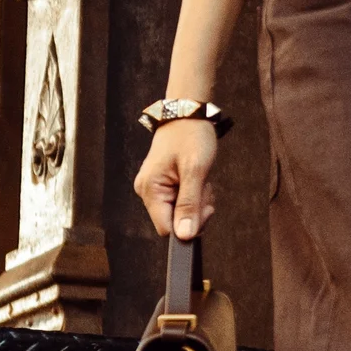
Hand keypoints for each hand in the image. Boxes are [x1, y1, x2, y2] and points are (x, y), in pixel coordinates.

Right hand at [135, 118, 219, 243]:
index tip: (204, 206)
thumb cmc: (191, 136)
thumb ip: (189, 205)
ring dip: (196, 202)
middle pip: (174, 222)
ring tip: (200, 179)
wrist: (188, 114)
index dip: (188, 225)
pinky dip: (193, 195)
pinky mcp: (162, 185)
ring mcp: (154, 188)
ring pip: (179, 213)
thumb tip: (184, 236)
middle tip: (204, 187)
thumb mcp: (195, 170)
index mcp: (150, 189)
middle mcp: (147, 191)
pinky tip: (196, 179)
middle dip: (194, 210)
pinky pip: (179, 202)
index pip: (167, 229)